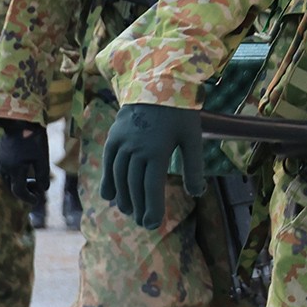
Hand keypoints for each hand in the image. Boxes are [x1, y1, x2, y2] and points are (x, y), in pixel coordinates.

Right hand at [0, 120, 52, 204]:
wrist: (20, 118)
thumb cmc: (34, 138)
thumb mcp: (42, 158)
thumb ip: (42, 175)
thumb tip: (43, 189)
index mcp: (14, 170)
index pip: (18, 191)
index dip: (28, 198)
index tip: (37, 200)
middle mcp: (5, 167)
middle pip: (11, 187)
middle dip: (24, 191)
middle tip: (36, 189)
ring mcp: (1, 160)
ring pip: (8, 178)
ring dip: (18, 182)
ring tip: (32, 179)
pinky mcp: (1, 153)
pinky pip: (6, 170)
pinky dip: (15, 174)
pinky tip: (25, 168)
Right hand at [99, 103, 205, 229]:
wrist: (158, 82)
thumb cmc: (180, 112)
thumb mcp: (193, 139)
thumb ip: (194, 168)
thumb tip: (198, 194)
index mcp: (157, 151)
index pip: (151, 188)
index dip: (152, 208)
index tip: (153, 224)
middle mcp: (136, 149)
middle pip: (134, 186)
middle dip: (139, 208)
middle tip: (143, 223)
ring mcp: (122, 142)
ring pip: (119, 177)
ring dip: (123, 198)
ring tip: (129, 211)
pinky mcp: (113, 136)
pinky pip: (108, 163)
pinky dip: (108, 180)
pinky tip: (109, 196)